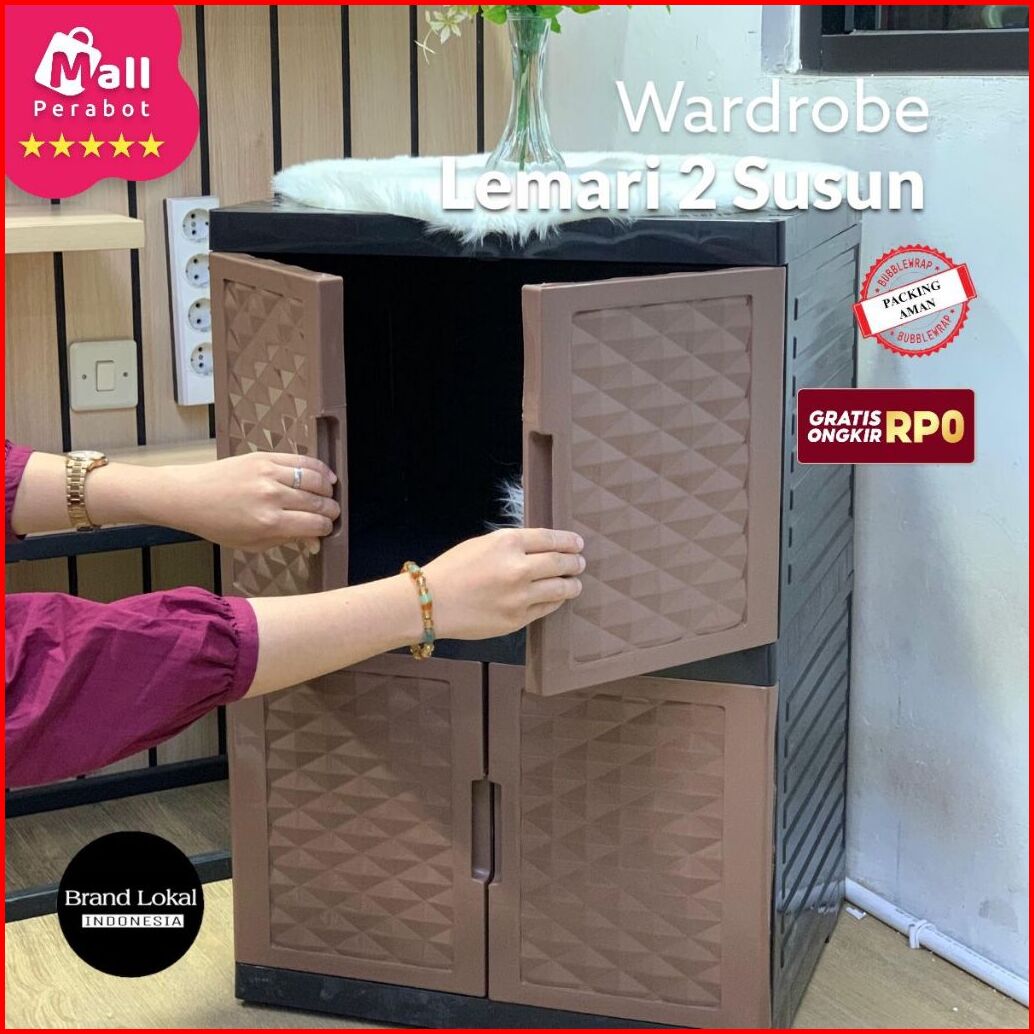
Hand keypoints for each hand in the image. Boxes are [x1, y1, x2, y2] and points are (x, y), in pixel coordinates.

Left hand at [159, 452, 339, 551]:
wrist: (190, 495)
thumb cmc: (218, 524)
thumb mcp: (251, 543)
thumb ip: (286, 540)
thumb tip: (313, 540)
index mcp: (269, 522)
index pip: (315, 524)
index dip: (326, 528)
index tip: (327, 529)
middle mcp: (273, 496)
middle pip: (319, 502)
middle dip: (331, 510)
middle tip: (331, 514)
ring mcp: (270, 473)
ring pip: (316, 479)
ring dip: (328, 489)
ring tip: (329, 495)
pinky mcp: (266, 457)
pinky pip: (302, 460)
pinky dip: (319, 468)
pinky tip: (326, 476)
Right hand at [423, 528, 584, 639]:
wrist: (431, 603)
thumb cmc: (452, 569)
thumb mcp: (482, 544)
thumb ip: (512, 545)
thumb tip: (541, 548)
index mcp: (508, 543)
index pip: (550, 539)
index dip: (569, 541)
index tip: (577, 544)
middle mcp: (519, 568)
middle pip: (560, 563)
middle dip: (575, 562)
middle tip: (580, 563)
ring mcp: (520, 596)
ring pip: (560, 588)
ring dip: (572, 584)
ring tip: (575, 583)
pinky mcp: (518, 619)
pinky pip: (546, 608)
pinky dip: (555, 601)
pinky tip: (556, 598)